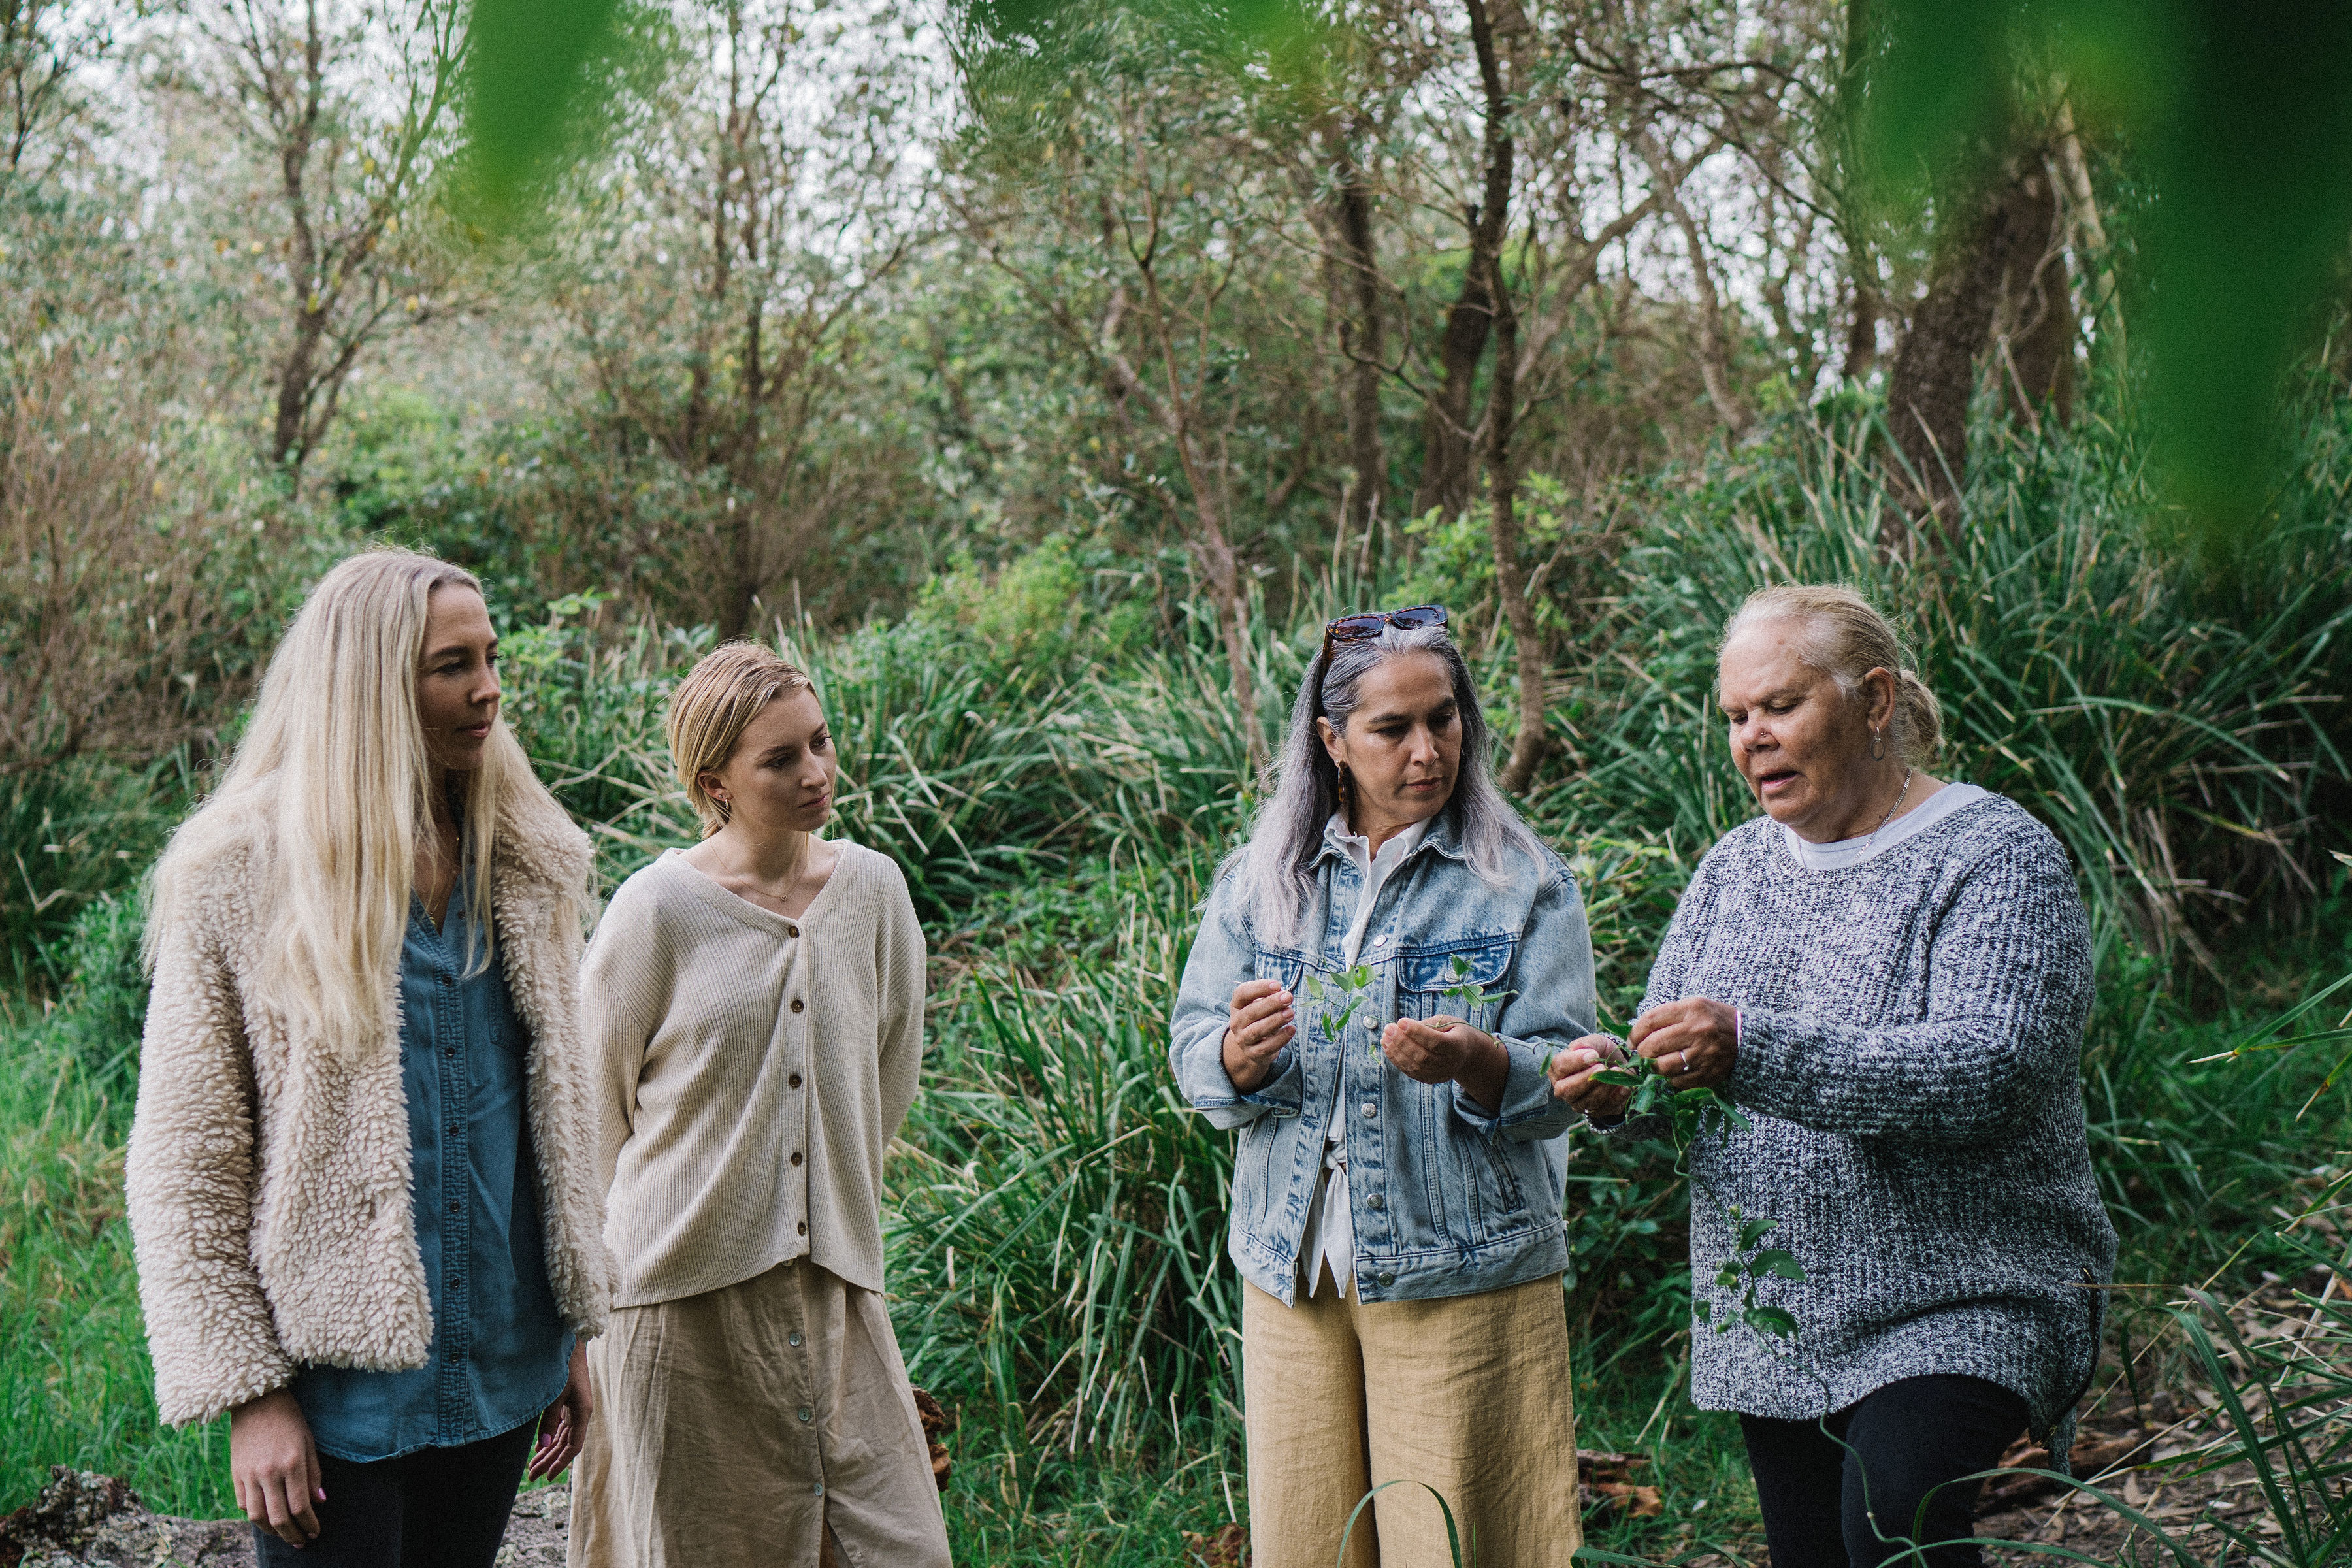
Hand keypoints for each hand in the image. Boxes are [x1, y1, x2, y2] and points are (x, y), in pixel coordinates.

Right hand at [230, 1388, 322, 1547]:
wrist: (256, 1401)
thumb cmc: (289, 1419)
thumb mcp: (308, 1442)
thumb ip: (313, 1474)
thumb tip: (319, 1502)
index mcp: (292, 1463)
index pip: (301, 1506)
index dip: (309, 1524)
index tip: (315, 1532)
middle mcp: (269, 1473)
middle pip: (279, 1518)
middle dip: (292, 1534)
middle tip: (301, 1542)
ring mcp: (249, 1474)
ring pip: (257, 1517)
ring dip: (272, 1531)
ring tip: (283, 1535)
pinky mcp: (235, 1474)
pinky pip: (243, 1504)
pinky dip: (255, 1516)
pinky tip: (265, 1518)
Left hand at [528, 1340, 593, 1481]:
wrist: (569, 1343)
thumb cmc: (563, 1367)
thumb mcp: (555, 1395)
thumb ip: (549, 1421)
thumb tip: (544, 1446)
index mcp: (583, 1412)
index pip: (573, 1446)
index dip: (561, 1462)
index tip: (548, 1476)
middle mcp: (581, 1413)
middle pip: (565, 1444)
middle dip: (549, 1460)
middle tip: (532, 1476)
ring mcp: (575, 1407)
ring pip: (562, 1437)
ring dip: (548, 1451)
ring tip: (532, 1467)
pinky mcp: (569, 1402)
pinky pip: (560, 1426)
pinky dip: (550, 1438)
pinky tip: (540, 1447)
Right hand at [1221, 978, 1295, 1092]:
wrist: (1253, 1045)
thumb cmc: (1260, 1018)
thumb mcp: (1260, 1005)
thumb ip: (1269, 997)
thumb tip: (1284, 993)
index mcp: (1237, 1005)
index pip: (1242, 993)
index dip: (1259, 988)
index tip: (1277, 985)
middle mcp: (1236, 1022)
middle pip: (1251, 1012)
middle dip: (1271, 1003)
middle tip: (1288, 997)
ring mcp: (1243, 1039)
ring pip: (1257, 1030)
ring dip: (1275, 1021)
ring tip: (1291, 1013)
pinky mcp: (1253, 1053)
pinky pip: (1266, 1047)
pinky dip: (1280, 1039)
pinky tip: (1291, 1030)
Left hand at [1380, 1015, 1507, 1108]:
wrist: (1465, 1051)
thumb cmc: (1452, 1031)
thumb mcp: (1446, 1021)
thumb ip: (1426, 1025)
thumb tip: (1400, 1028)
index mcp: (1458, 1045)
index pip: (1436, 1042)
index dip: (1417, 1032)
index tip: (1401, 1021)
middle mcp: (1451, 1063)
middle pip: (1423, 1057)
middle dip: (1402, 1042)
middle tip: (1388, 1028)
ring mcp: (1441, 1074)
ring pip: (1415, 1067)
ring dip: (1396, 1052)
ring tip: (1385, 1037)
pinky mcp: (1430, 1079)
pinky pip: (1411, 1072)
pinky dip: (1397, 1060)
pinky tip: (1388, 1047)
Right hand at [1548, 1033, 1632, 1120]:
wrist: (1617, 1064)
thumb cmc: (1600, 1052)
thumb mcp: (1594, 1042)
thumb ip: (1588, 1044)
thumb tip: (1590, 1055)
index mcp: (1558, 1070)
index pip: (1559, 1066)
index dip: (1575, 1061)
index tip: (1593, 1054)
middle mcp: (1564, 1090)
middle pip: (1567, 1090)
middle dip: (1586, 1079)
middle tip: (1603, 1067)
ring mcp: (1580, 1104)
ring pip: (1587, 1102)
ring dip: (1604, 1087)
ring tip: (1617, 1072)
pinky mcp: (1599, 1111)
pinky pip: (1607, 1108)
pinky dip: (1618, 1097)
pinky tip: (1625, 1086)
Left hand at [1630, 997, 1737, 1089]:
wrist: (1747, 1039)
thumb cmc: (1713, 1021)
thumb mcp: (1694, 1007)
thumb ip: (1666, 1016)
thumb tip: (1636, 1034)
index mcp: (1692, 1009)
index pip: (1651, 1020)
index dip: (1635, 1032)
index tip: (1631, 1040)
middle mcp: (1698, 1031)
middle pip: (1653, 1045)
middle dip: (1641, 1052)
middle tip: (1641, 1054)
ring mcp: (1704, 1055)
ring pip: (1662, 1067)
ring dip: (1652, 1068)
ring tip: (1653, 1064)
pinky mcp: (1708, 1074)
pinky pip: (1677, 1082)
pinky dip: (1668, 1079)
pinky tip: (1670, 1073)